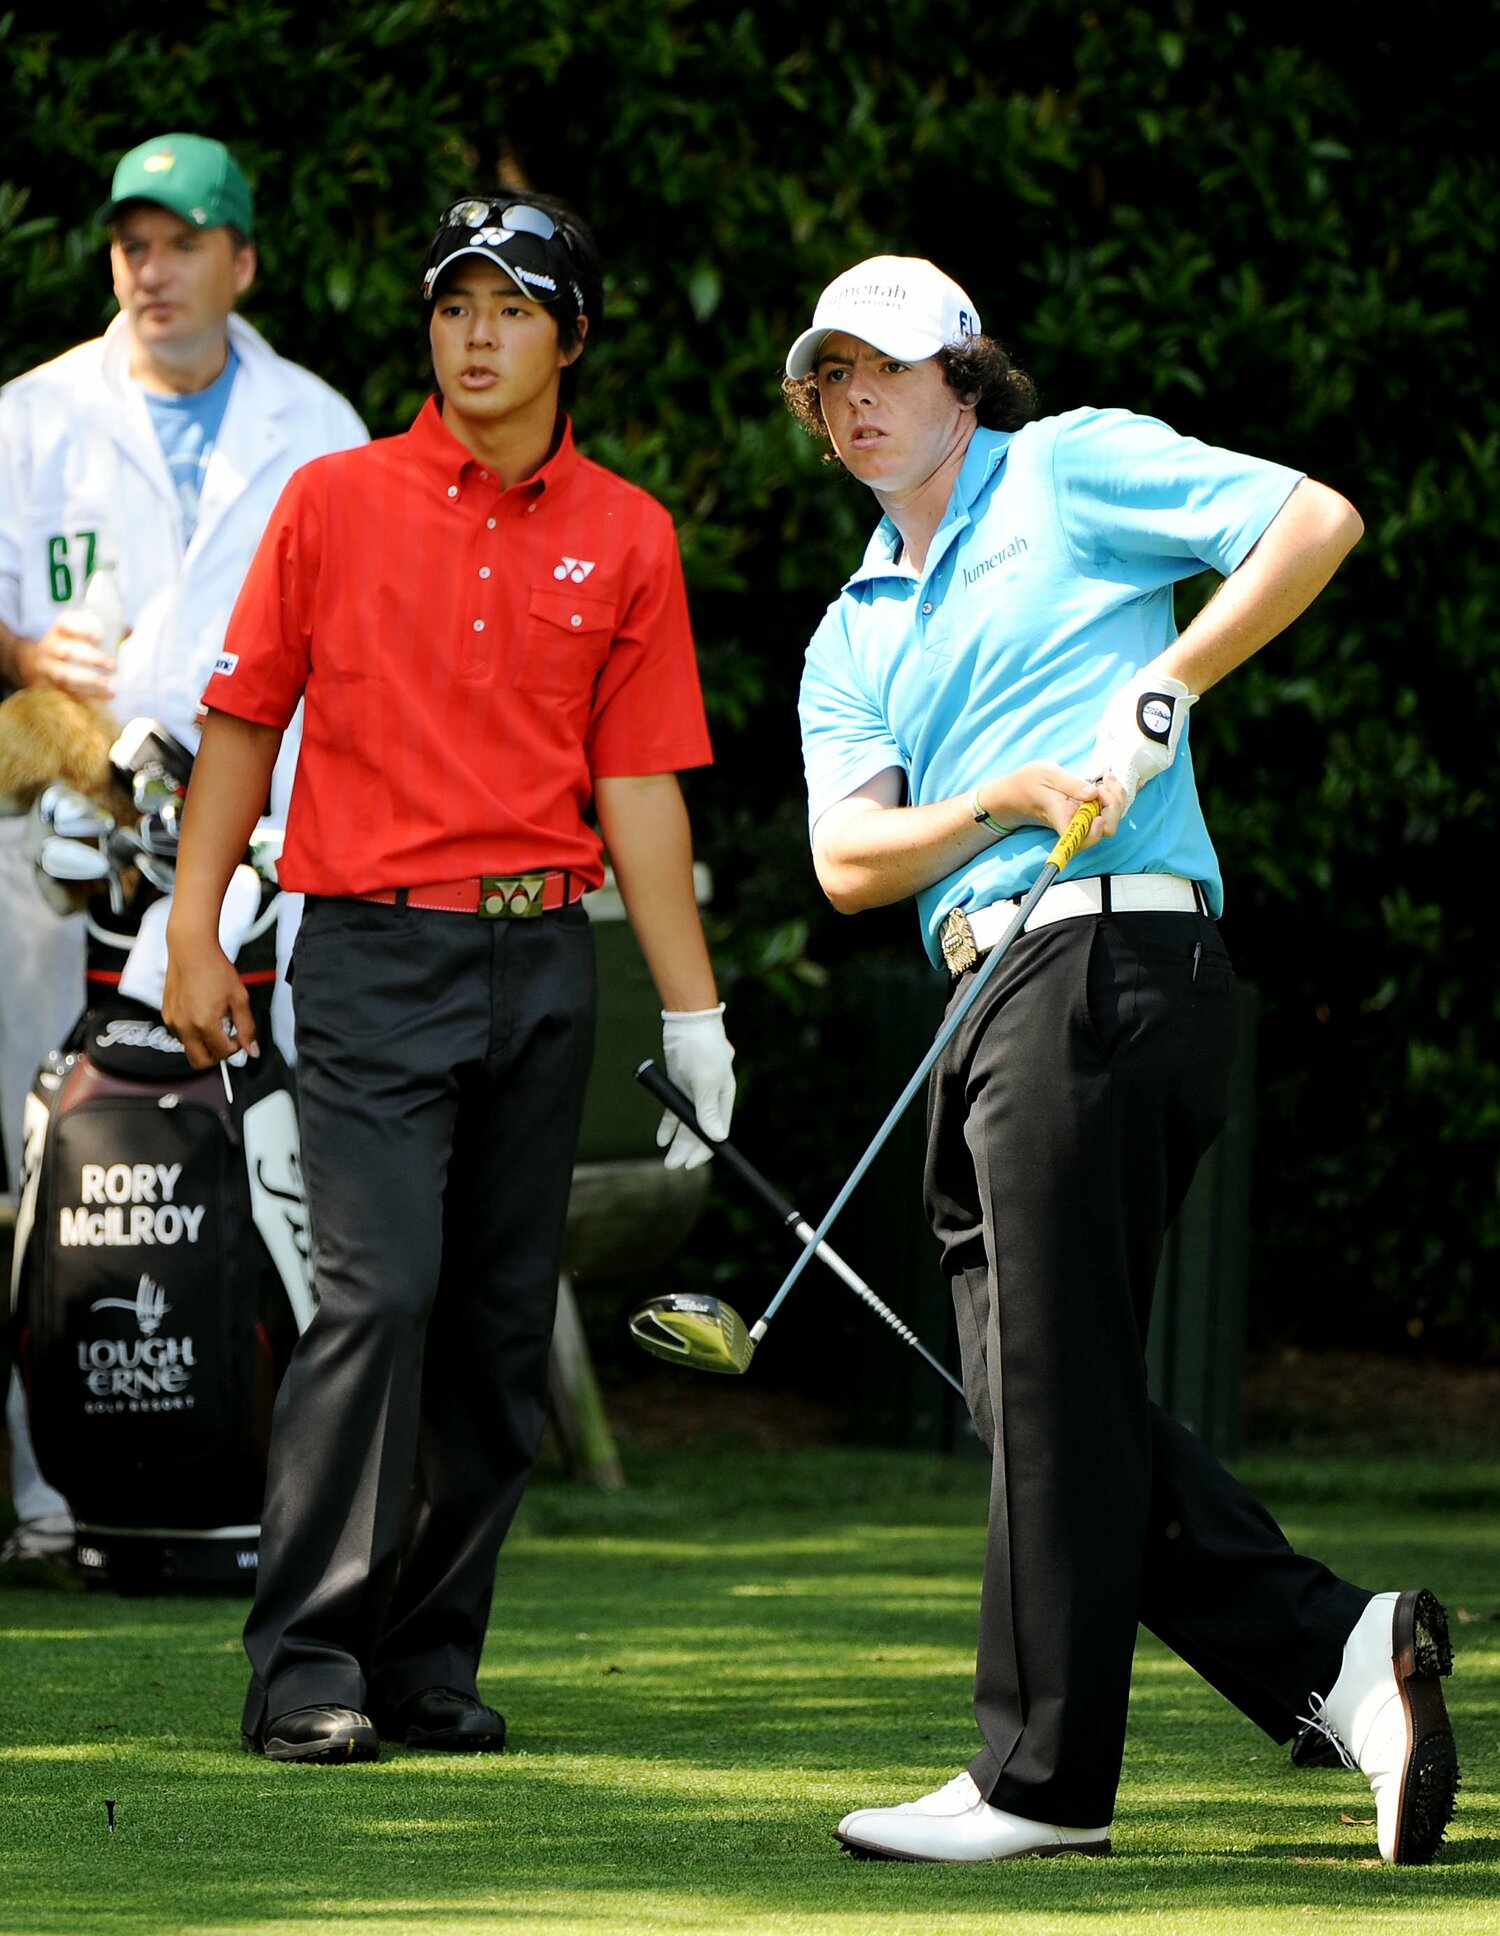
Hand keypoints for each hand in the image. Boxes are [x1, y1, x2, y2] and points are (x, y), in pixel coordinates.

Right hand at [20, 616, 117, 699]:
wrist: (38, 660)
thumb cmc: (70, 643)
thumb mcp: (82, 632)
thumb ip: (108, 630)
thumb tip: (130, 629)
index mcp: (60, 628)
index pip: (66, 623)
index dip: (81, 629)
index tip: (100, 637)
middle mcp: (50, 645)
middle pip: (67, 651)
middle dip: (91, 658)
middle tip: (112, 664)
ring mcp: (47, 666)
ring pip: (65, 674)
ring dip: (88, 680)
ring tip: (108, 684)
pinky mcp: (51, 684)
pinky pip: (69, 690)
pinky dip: (89, 694)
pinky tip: (107, 695)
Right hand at [161, 930, 257, 1069]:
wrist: (191, 950)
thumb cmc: (215, 969)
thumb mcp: (239, 998)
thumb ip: (247, 1027)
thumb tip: (253, 1050)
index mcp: (205, 1024)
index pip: (223, 1053)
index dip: (236, 1047)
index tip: (239, 1036)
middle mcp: (185, 1026)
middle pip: (200, 1062)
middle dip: (216, 1056)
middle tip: (227, 1041)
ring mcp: (173, 1021)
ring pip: (189, 1048)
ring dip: (204, 1043)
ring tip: (215, 1021)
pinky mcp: (166, 1014)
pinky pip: (180, 1034)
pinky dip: (192, 1032)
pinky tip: (201, 1013)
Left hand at [658, 1004, 734, 1170]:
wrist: (688, 1021)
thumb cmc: (702, 1049)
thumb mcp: (705, 1083)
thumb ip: (708, 1111)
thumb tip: (716, 1138)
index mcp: (723, 1098)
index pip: (716, 1133)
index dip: (704, 1150)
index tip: (690, 1164)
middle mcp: (711, 1098)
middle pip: (699, 1130)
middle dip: (687, 1150)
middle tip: (672, 1165)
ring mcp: (694, 1091)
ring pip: (686, 1123)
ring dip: (677, 1141)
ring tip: (667, 1158)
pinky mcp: (679, 1084)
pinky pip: (674, 1109)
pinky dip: (668, 1124)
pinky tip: (661, 1138)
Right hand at [1005, 762, 1124, 846]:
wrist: (1015, 794)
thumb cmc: (1027, 784)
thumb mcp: (1046, 774)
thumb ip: (1071, 784)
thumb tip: (1093, 794)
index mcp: (1061, 817)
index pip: (1081, 838)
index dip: (1095, 828)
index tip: (1097, 799)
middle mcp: (1074, 824)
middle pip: (1105, 830)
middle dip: (1114, 806)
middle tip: (1106, 782)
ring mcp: (1081, 821)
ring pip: (1109, 821)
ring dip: (1116, 799)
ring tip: (1107, 779)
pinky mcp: (1085, 815)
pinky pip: (1106, 813)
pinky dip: (1112, 798)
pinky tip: (1106, 782)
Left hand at [1088, 670, 1195, 810]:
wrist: (1163, 689)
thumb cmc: (1131, 703)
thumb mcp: (1108, 728)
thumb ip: (1102, 756)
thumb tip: (1094, 776)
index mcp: (1131, 757)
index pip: (1115, 791)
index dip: (1103, 794)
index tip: (1093, 789)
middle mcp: (1148, 765)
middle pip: (1126, 789)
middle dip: (1112, 789)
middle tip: (1099, 778)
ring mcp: (1159, 764)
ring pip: (1136, 781)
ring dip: (1122, 779)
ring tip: (1109, 766)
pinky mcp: (1164, 759)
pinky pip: (1145, 772)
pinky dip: (1133, 771)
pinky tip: (1124, 760)